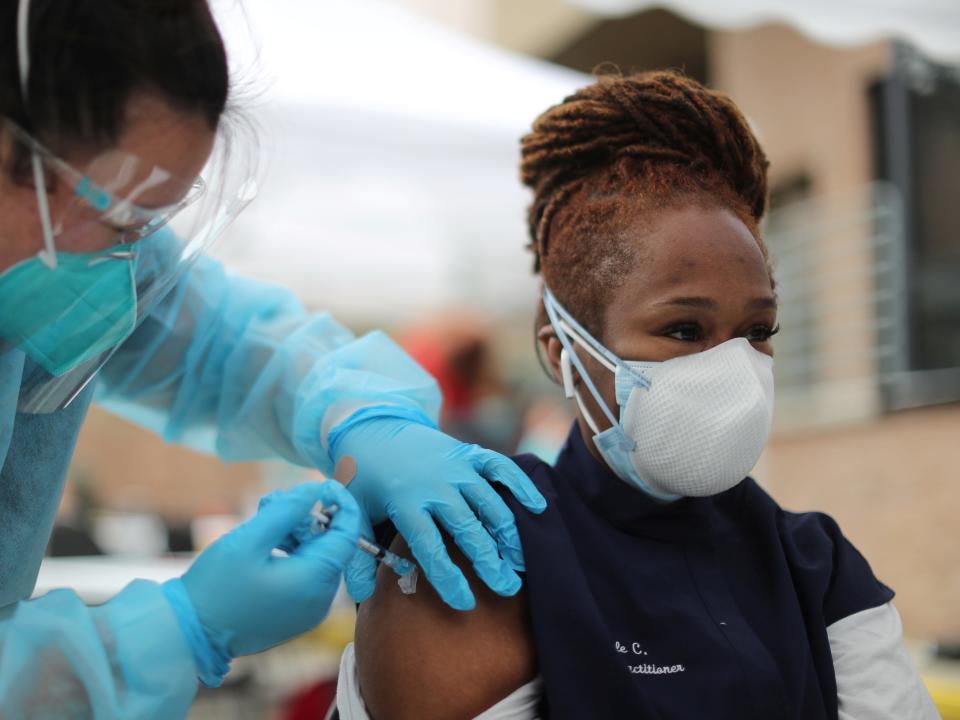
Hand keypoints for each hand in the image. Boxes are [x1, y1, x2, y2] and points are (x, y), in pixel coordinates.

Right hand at [164, 481, 359, 683]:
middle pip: (331, 544)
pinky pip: (306, 574)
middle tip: (273, 502)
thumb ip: (287, 511)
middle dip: (308, 518)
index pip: (347, 535)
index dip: (341, 504)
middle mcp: (321, 600)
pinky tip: (265, 543)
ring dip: (296, 533)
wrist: (190, 634)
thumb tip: (316, 489)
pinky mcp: (296, 613)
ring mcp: (310, 610)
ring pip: (317, 556)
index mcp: (314, 582)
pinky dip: (292, 552)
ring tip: (263, 518)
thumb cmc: (216, 587)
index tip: (323, 484)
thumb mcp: (250, 539)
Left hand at [331, 418, 546, 610]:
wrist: (375, 429)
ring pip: (489, 501)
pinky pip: (500, 468)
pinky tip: (538, 508)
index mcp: (404, 501)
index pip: (429, 546)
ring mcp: (455, 466)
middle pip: (466, 527)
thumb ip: (357, 555)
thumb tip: (363, 595)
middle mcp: (434, 484)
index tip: (464, 602)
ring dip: (507, 532)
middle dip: (488, 560)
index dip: (447, 576)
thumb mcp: (353, 514)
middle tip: (507, 587)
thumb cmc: (365, 481)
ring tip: (522, 561)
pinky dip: (520, 485)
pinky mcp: (469, 453)